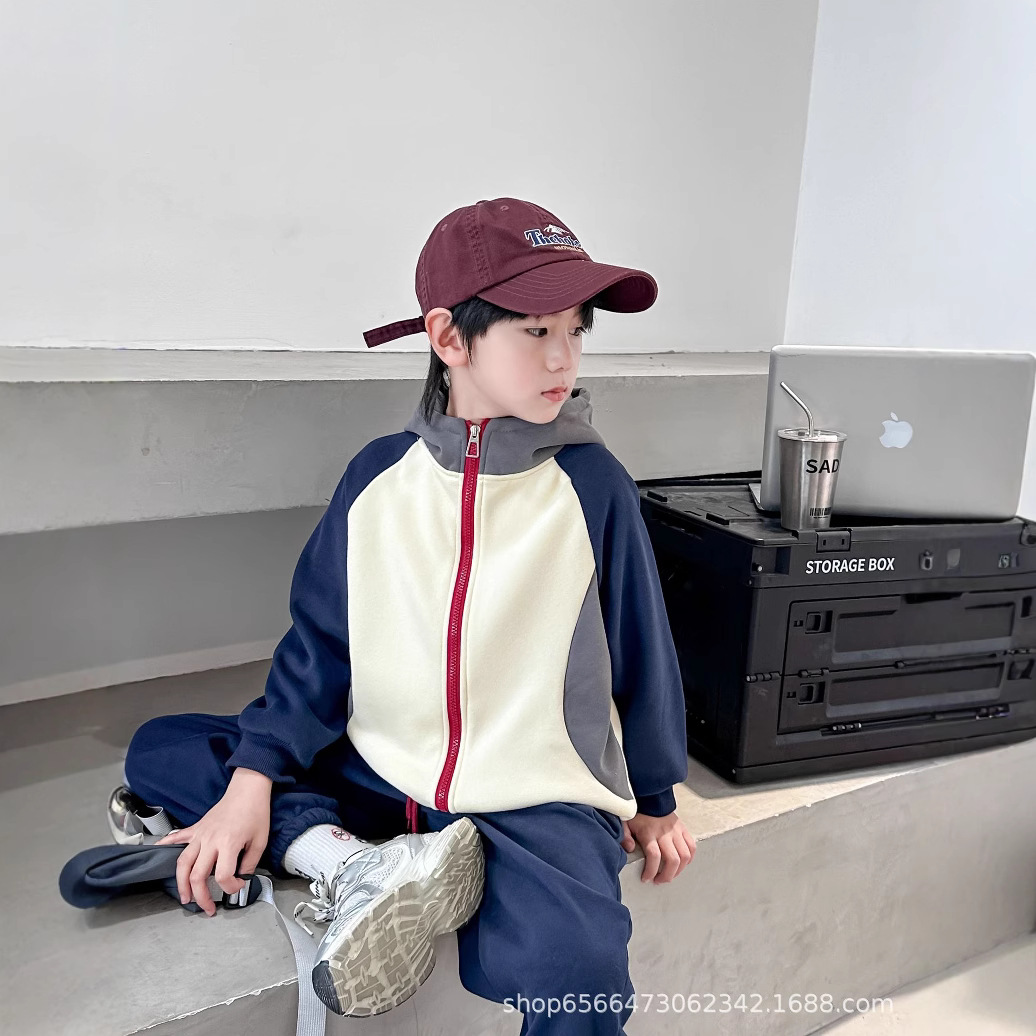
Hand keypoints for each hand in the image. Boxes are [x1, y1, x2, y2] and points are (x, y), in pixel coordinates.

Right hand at [155, 767, 271, 915]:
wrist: (248, 790)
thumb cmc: (256, 813)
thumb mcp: (260, 841)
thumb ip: (250, 863)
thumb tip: (241, 877)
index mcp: (228, 844)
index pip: (223, 876)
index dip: (231, 887)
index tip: (238, 885)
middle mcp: (210, 841)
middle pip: (197, 875)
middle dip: (201, 897)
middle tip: (208, 908)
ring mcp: (200, 834)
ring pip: (182, 863)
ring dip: (181, 883)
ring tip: (185, 897)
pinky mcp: (196, 828)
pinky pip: (177, 837)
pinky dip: (165, 846)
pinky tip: (157, 853)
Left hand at [621, 811, 695, 883]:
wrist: (650, 795)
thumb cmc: (637, 811)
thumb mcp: (625, 822)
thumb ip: (624, 836)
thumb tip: (629, 848)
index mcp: (649, 832)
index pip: (654, 856)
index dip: (651, 871)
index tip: (646, 878)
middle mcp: (664, 833)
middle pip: (672, 860)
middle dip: (667, 876)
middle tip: (658, 880)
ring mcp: (676, 831)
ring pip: (684, 856)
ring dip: (679, 870)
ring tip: (669, 874)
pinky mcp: (683, 829)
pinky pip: (692, 846)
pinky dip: (689, 858)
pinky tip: (681, 863)